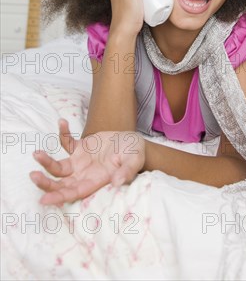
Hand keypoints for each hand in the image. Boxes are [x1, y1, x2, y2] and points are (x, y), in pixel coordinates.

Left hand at [29, 119, 145, 205]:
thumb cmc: (135, 154)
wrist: (133, 143)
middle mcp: (84, 175)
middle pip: (60, 183)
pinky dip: (63, 134)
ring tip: (36, 154)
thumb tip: (117, 182)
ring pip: (58, 167)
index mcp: (95, 182)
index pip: (73, 193)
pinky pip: (67, 143)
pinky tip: (62, 122)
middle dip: (45, 183)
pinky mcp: (81, 148)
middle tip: (33, 176)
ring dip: (46, 162)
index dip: (59, 197)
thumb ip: (126, 172)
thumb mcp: (134, 161)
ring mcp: (80, 162)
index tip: (44, 199)